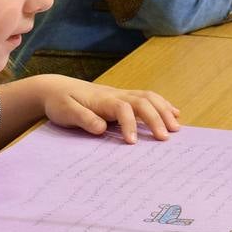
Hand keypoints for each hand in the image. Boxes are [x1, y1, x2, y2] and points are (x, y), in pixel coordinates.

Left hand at [39, 76, 180, 143]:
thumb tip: (102, 128)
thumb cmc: (60, 101)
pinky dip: (162, 104)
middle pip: (142, 100)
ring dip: (164, 110)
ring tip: (176, 127)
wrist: (55, 88)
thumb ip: (83, 118)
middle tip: (165, 138)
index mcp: (102, 100)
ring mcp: (121, 94)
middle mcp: (115, 94)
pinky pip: (147, 98)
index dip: (130, 124)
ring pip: (148, 97)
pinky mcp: (122, 98)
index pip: (122, 108)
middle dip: (156, 118)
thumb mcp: (65, 111)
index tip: (132, 143)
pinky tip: (174, 113)